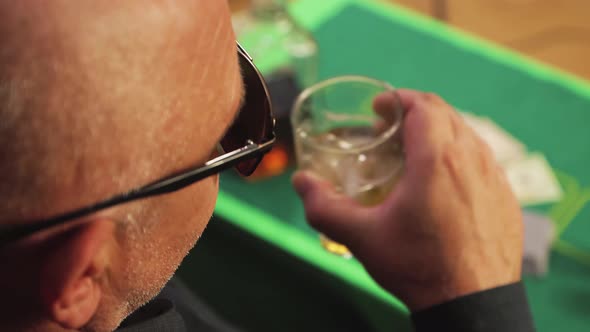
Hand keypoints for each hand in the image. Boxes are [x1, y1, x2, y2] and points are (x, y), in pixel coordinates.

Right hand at [292, 89, 522, 310]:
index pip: (423, 106)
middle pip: (446, 114)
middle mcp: (472, 160)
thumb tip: (301, 182)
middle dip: (414, 114)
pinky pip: (483, 161)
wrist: (470, 304)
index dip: (398, 99)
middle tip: (389, 131)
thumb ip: (324, 206)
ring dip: (438, 134)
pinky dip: (459, 157)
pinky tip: (442, 184)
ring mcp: (495, 178)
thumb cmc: (417, 266)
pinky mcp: (507, 198)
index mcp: (438, 159)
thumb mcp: (362, 237)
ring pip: (466, 136)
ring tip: (413, 155)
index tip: (379, 108)